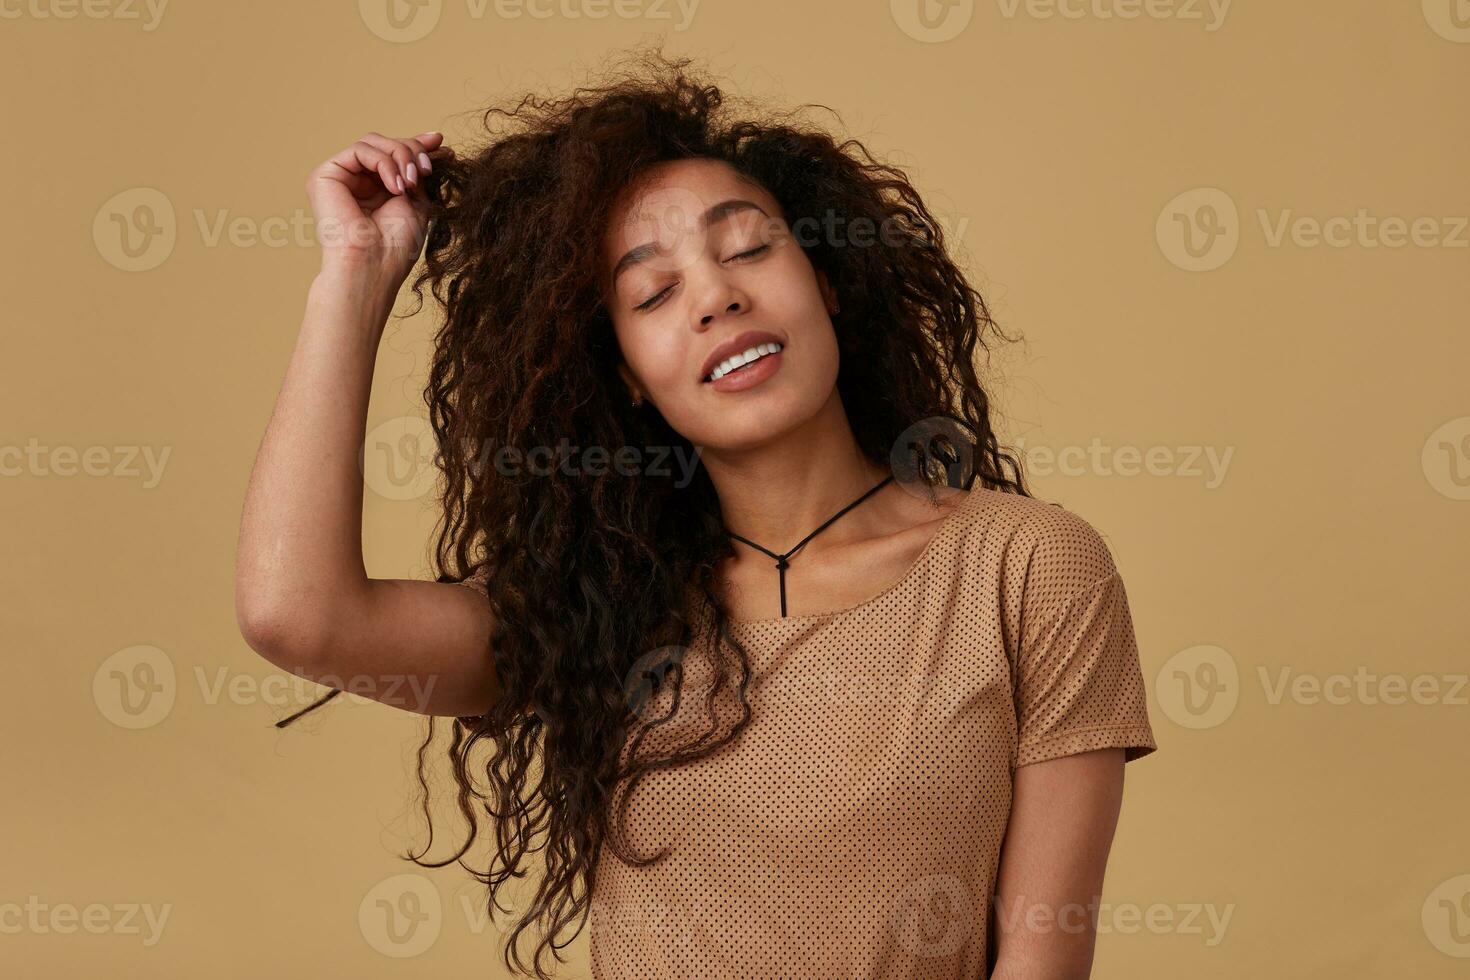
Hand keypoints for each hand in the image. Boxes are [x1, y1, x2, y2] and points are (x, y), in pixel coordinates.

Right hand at [305, 130, 454, 286]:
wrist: (374, 265)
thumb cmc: (396, 245)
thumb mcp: (417, 200)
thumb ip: (418, 170)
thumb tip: (435, 141)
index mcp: (375, 190)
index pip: (393, 156)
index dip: (416, 145)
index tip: (441, 142)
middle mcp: (355, 182)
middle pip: (384, 144)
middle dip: (411, 150)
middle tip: (427, 168)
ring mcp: (339, 178)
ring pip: (373, 142)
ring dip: (401, 156)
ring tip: (411, 183)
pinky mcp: (325, 175)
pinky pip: (360, 150)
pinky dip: (384, 163)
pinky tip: (396, 186)